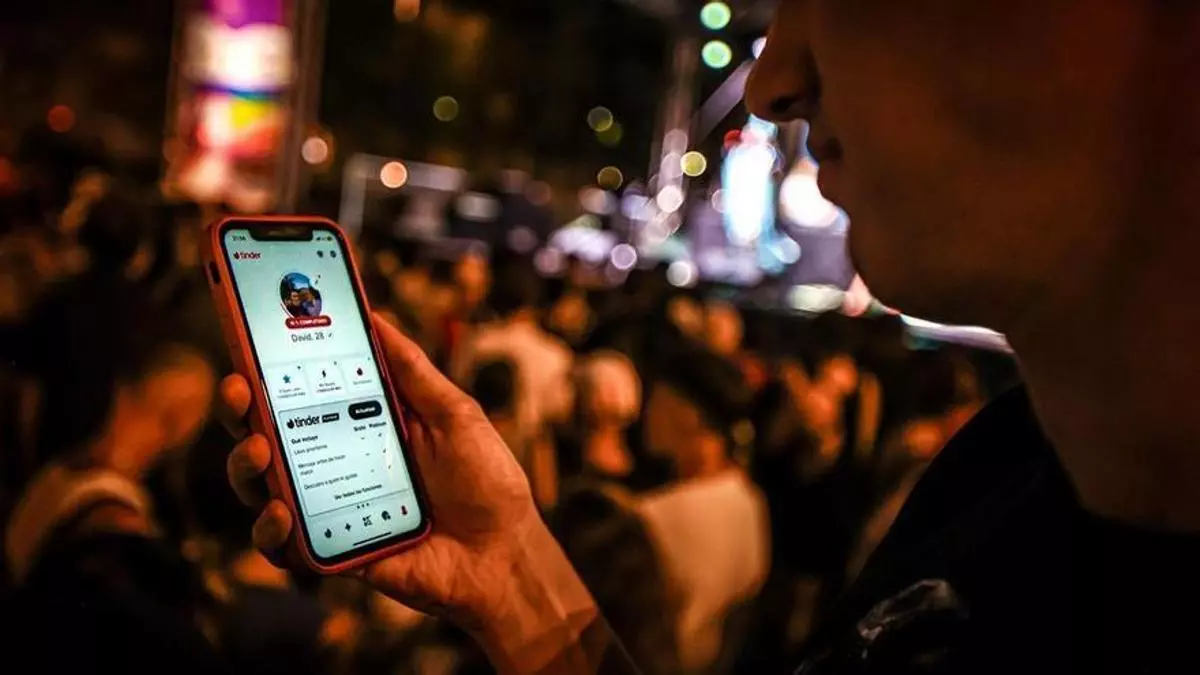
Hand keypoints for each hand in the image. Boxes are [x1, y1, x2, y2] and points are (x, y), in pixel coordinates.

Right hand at [220, 316, 595, 653]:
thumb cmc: (486, 482)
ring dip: (245, 466)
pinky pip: (284, 545)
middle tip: (240, 389)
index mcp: (362, 423)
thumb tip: (375, 317)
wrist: (504, 555)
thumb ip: (413, 371)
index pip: (301, 392)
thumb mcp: (454, 414)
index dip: (267, 368)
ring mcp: (330, 508)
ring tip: (261, 450)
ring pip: (261, 488)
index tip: (247, 338)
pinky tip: (283, 512)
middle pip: (265, 434)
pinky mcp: (333, 551)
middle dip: (240, 409)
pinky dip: (271, 530)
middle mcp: (337, 462)